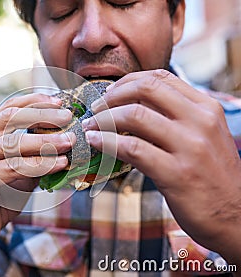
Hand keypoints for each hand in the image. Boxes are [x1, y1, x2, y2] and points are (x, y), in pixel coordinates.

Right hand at [0, 93, 74, 274]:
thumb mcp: (20, 172)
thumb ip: (34, 155)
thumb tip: (64, 138)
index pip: (6, 110)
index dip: (32, 102)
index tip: (58, 101)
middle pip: (7, 118)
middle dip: (40, 115)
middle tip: (66, 117)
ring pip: (11, 144)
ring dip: (44, 142)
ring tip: (68, 141)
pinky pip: (11, 168)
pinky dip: (39, 164)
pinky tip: (59, 163)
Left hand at [82, 69, 240, 263]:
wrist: (236, 217)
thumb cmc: (212, 175)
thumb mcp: (204, 137)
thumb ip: (176, 117)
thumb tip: (132, 105)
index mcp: (206, 108)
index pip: (161, 77)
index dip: (128, 81)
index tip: (110, 92)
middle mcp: (200, 121)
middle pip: (146, 88)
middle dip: (113, 95)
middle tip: (97, 108)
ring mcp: (190, 147)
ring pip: (135, 115)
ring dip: (104, 119)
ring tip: (91, 126)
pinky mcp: (176, 173)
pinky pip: (132, 148)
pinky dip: (107, 142)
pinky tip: (95, 141)